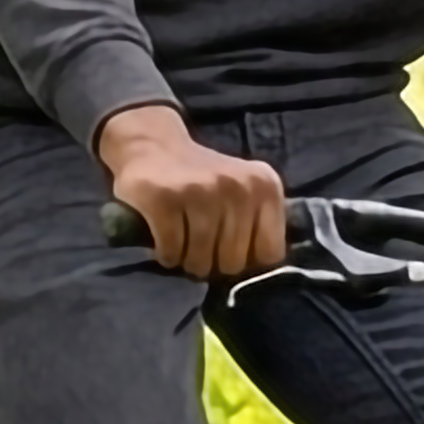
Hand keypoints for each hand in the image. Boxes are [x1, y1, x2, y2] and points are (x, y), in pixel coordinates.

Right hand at [97, 103, 286, 276]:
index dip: (249, 261)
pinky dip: (167, 256)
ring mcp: (201, 191)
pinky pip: (171, 251)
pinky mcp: (164, 198)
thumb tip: (260, 277)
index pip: (270, 253)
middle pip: (233, 262)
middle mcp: (238, 186)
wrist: (153, 146)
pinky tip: (165, 246)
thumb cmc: (204, 181)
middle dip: (214, 265)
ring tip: (183, 249)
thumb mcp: (245, 192)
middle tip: (202, 251)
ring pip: (201, 260)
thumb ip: (260, 224)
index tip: (232, 251)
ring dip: (189, 263)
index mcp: (265, 186)